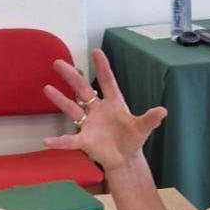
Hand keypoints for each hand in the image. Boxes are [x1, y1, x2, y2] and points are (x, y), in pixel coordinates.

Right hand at [42, 48, 166, 172]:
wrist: (124, 158)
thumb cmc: (132, 139)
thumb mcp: (142, 129)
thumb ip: (150, 119)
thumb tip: (163, 111)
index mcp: (113, 103)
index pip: (107, 81)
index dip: (102, 67)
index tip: (95, 51)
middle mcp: (98, 109)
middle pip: (82, 89)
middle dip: (71, 76)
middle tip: (58, 62)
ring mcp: (88, 124)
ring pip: (72, 108)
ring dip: (59, 99)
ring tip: (47, 88)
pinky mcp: (84, 140)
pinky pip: (69, 140)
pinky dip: (59, 141)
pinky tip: (47, 141)